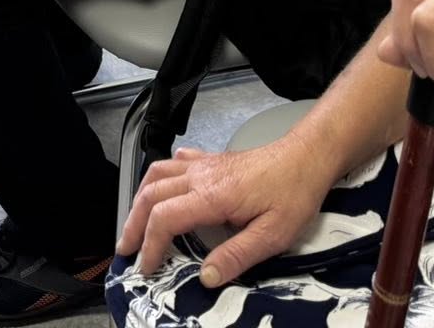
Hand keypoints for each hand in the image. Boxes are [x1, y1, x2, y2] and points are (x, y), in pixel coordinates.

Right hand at [117, 136, 337, 285]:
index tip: (146, 268)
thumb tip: (205, 276)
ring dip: (140, 199)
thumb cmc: (293, 194)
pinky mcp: (212, 159)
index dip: (150, 245)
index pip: (165, 218)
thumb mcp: (273, 235)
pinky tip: (162, 188)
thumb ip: (237, 256)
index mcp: (211, 195)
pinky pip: (174, 163)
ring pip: (156, 174)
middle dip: (133, 223)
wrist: (307, 157)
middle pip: (151, 194)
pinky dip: (159, 176)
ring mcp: (204, 163)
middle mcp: (200, 175)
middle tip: (126, 249)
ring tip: (135, 222)